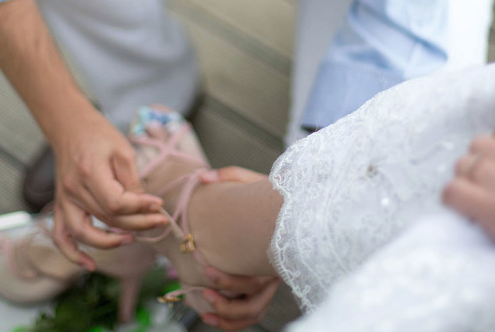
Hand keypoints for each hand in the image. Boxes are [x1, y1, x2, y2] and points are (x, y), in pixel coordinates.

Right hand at [50, 108, 166, 267]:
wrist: (70, 127)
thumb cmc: (99, 135)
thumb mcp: (122, 151)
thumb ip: (132, 181)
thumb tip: (146, 206)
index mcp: (90, 173)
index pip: (116, 203)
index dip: (140, 208)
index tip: (159, 204)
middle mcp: (73, 191)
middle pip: (107, 219)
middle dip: (137, 223)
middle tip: (159, 221)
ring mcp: (64, 200)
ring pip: (86, 232)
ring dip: (109, 242)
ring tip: (131, 239)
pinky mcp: (61, 205)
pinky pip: (61, 236)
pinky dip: (72, 253)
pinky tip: (89, 265)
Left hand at [195, 166, 278, 327]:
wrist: (292, 204)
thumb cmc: (272, 193)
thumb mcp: (251, 181)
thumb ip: (228, 176)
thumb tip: (202, 177)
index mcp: (273, 252)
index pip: (255, 278)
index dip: (228, 280)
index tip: (205, 268)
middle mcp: (275, 272)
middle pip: (254, 301)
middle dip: (226, 300)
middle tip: (203, 283)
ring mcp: (271, 281)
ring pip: (253, 312)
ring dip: (228, 314)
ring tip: (205, 302)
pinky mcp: (264, 286)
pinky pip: (251, 312)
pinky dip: (232, 321)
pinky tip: (210, 316)